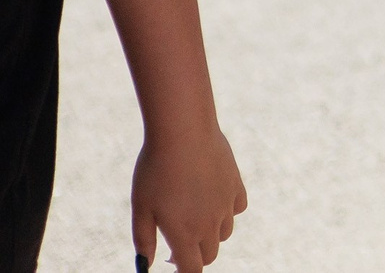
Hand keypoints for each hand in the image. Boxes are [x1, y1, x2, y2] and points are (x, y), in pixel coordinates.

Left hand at [131, 117, 245, 271]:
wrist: (184, 133)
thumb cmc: (155, 171)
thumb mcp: (141, 208)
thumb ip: (144, 240)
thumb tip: (146, 264)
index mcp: (184, 235)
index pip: (192, 270)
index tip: (172, 264)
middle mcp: (210, 224)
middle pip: (209, 255)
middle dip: (194, 255)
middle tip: (177, 241)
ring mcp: (226, 204)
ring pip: (224, 233)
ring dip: (210, 234)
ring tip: (193, 217)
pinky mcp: (235, 185)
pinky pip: (237, 208)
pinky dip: (227, 211)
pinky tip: (212, 199)